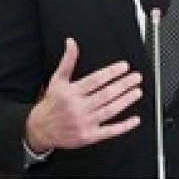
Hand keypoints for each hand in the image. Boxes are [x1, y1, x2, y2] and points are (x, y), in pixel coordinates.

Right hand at [25, 38, 142, 152]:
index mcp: (71, 92)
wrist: (41, 129)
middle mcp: (78, 108)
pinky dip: (124, 126)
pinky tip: (135, 119)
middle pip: (106, 94)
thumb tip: (71, 42)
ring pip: (110, 110)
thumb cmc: (52, 102)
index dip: (111, 72)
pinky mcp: (89, 136)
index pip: (95, 80)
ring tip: (137, 91)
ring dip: (126, 101)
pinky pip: (109, 131)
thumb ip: (67, 60)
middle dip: (123, 85)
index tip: (124, 66)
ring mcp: (84, 123)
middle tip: (136, 77)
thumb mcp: (57, 80)